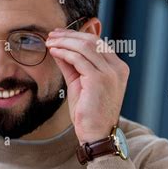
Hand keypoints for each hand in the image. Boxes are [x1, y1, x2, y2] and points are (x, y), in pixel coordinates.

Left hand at [46, 29, 129, 144]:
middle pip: (92, 41)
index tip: (60, 34)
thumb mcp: (79, 84)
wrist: (95, 134)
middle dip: (69, 35)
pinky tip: (53, 51)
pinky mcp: (99, 79)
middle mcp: (117, 68)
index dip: (77, 36)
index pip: (97, 43)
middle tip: (52, 34)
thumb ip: (71, 66)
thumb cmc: (88, 112)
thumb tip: (58, 48)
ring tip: (50, 41)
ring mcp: (110, 73)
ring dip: (64, 42)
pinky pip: (79, 59)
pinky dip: (64, 52)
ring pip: (85, 47)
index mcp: (117, 68)